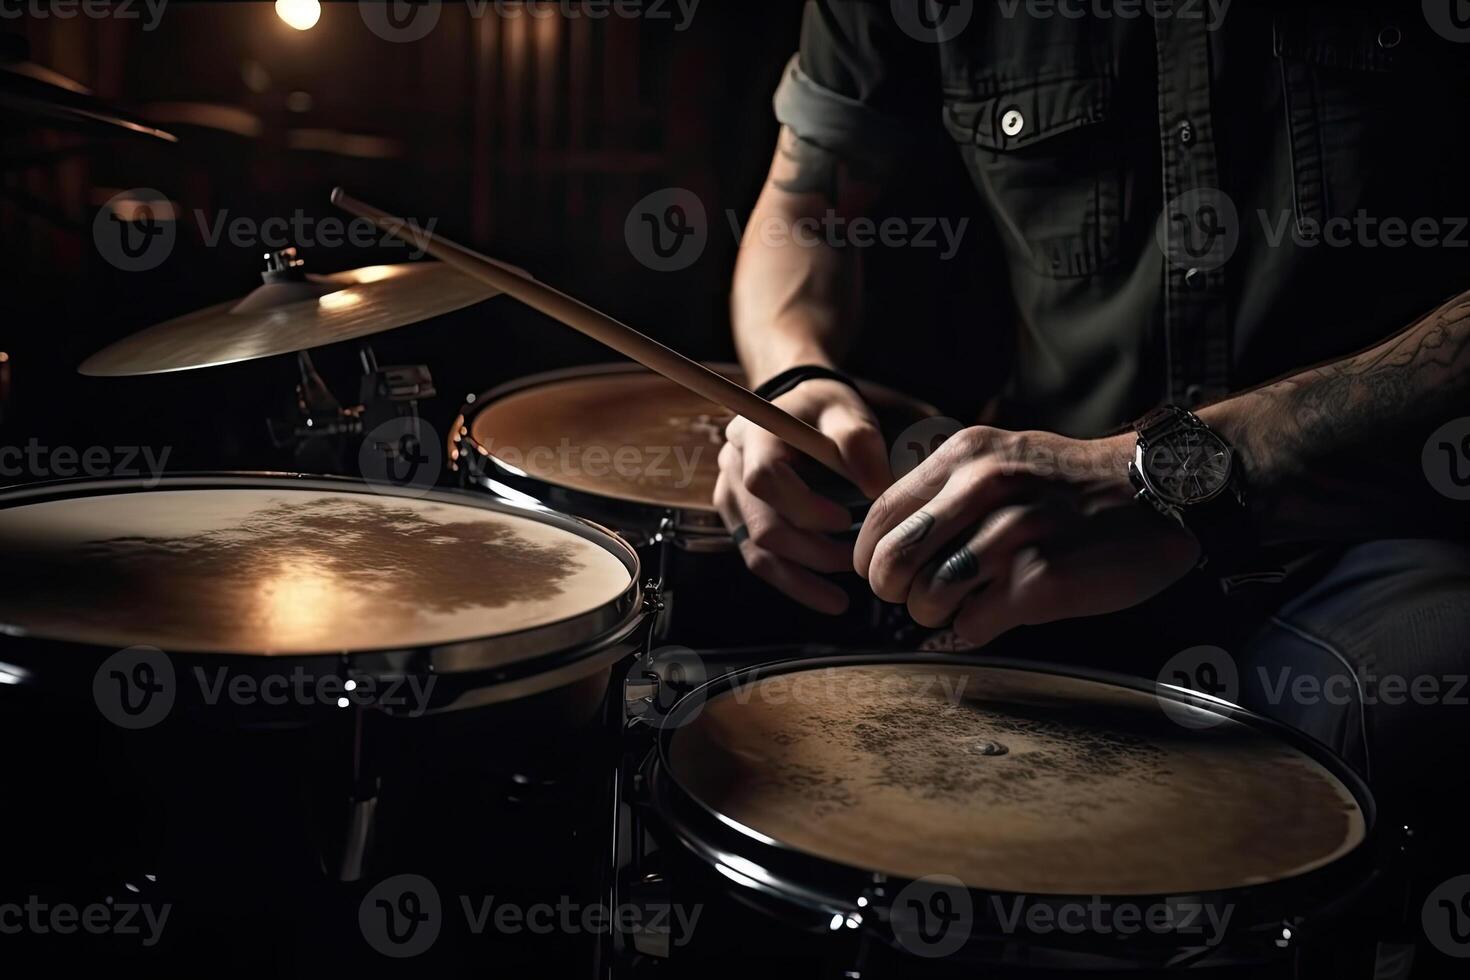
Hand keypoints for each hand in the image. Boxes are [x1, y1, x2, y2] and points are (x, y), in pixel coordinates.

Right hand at [714, 379, 892, 613]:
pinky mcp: (739, 520)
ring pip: (756, 553)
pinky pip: (758, 559)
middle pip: (762, 525)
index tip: (844, 520)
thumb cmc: (824, 409)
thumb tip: (878, 488)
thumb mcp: (845, 411)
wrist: (797, 408)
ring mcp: (731, 496)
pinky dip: (791, 581)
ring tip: (840, 600)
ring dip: (799, 580)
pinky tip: (824, 595)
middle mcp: (733, 466)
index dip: (804, 508)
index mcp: (755, 435)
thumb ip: (860, 442)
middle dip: (811, 553)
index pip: (764, 479)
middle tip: (854, 561)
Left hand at [854, 427, 1200, 645]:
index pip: (880, 515)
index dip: (870, 556)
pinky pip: (972, 626)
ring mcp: (1015, 534)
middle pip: (892, 562)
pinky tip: (998, 613)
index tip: (882, 572)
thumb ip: (947, 490)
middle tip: (916, 598)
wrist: (1162, 491)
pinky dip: (975, 629)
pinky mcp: (1042, 580)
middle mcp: (985, 488)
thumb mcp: (1004, 457)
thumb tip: (887, 541)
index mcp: (967, 456)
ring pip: (927, 600)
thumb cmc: (1075, 486)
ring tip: (963, 605)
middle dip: (894, 593)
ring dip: (936, 616)